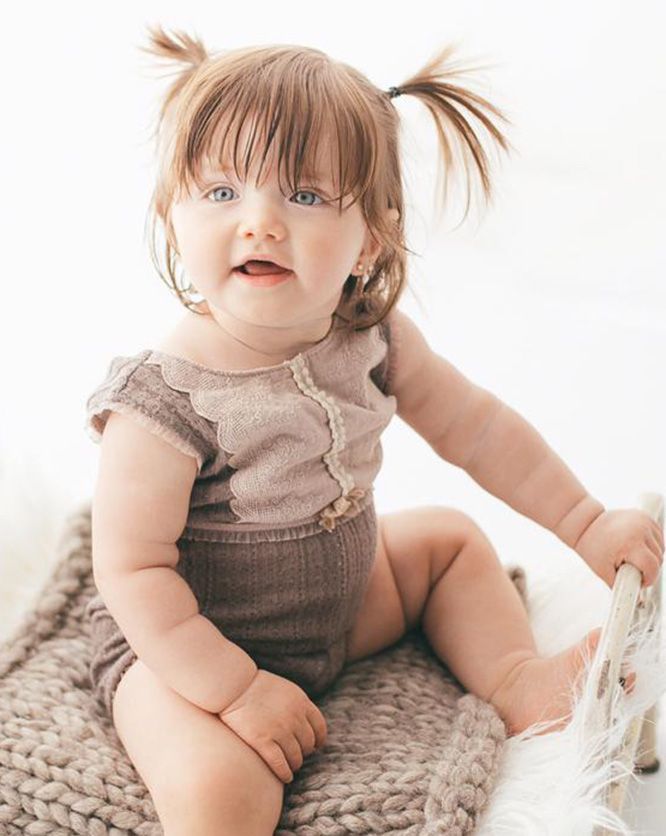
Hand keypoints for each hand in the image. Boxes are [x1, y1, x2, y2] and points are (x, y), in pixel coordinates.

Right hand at [217, 669, 327, 783]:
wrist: (233, 685)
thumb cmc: (255, 686)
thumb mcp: (284, 689)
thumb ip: (296, 704)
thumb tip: (303, 721)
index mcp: (301, 701)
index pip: (319, 727)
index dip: (318, 740)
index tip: (316, 747)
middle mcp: (294, 717)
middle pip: (308, 744)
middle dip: (304, 752)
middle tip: (297, 756)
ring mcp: (279, 730)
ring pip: (296, 758)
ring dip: (294, 764)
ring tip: (290, 767)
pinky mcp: (262, 741)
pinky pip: (280, 765)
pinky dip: (285, 773)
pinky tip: (285, 777)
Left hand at [574, 508, 663, 588]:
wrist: (585, 523)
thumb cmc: (591, 544)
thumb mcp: (602, 570)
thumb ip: (620, 586)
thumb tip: (633, 601)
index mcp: (630, 542)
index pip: (652, 567)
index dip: (647, 578)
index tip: (639, 581)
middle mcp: (640, 529)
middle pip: (658, 559)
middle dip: (647, 568)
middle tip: (629, 568)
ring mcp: (644, 521)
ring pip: (660, 548)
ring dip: (650, 556)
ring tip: (631, 555)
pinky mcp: (645, 516)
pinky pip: (658, 537)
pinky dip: (651, 544)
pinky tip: (637, 546)